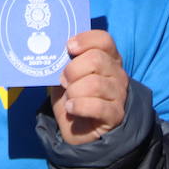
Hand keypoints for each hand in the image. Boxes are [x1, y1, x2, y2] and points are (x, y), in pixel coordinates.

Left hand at [48, 30, 128, 144]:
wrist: (79, 128)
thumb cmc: (73, 95)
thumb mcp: (64, 75)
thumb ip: (62, 62)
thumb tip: (49, 50)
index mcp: (107, 59)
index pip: (104, 40)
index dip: (86, 40)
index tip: (69, 47)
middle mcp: (117, 74)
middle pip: (97, 59)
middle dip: (73, 70)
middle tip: (63, 80)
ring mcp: (118, 94)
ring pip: (94, 83)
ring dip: (74, 91)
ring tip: (69, 97)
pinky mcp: (115, 114)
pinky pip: (96, 106)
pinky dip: (78, 106)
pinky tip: (71, 108)